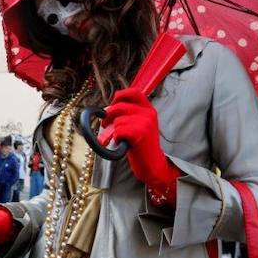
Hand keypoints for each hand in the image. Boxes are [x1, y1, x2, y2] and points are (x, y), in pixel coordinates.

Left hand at [98, 88, 180, 205]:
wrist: (153, 165)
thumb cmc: (142, 145)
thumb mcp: (140, 125)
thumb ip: (130, 114)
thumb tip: (108, 108)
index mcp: (149, 109)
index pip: (133, 92)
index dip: (120, 95)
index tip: (113, 103)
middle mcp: (149, 113)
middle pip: (120, 106)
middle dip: (108, 115)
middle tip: (104, 124)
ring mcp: (145, 123)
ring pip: (117, 120)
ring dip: (113, 130)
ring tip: (119, 138)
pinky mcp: (140, 133)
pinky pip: (118, 131)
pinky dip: (116, 138)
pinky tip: (122, 143)